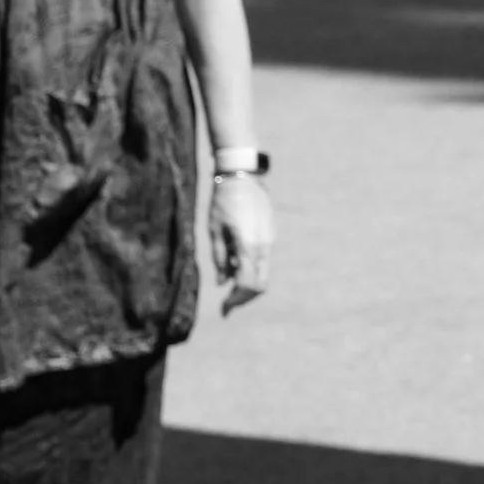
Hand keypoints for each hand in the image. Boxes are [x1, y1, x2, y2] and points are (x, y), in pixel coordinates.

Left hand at [209, 170, 273, 313]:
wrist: (242, 174)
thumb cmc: (223, 201)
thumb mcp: (214, 230)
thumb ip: (219, 258)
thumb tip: (223, 282)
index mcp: (248, 246)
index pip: (248, 285)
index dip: (236, 301)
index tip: (224, 309)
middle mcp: (263, 246)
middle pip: (260, 284)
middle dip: (244, 296)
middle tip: (227, 301)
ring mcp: (269, 239)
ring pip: (263, 272)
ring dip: (247, 281)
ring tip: (229, 277)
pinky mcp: (270, 232)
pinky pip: (263, 258)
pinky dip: (251, 267)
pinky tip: (236, 260)